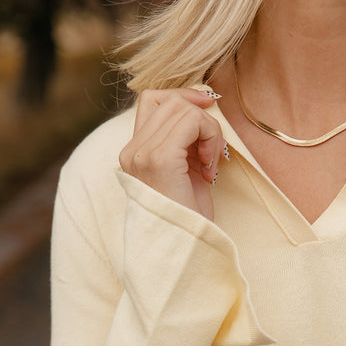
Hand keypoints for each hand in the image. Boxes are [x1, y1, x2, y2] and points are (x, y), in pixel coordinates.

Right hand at [119, 88, 227, 220]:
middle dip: (202, 119)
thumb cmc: (189, 217)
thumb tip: (203, 104)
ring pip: (183, 108)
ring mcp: (143, 153)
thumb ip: (186, 141)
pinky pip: (192, 121)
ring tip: (211, 163)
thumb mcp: (187, 171)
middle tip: (214, 154)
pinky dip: (210, 137)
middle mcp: (132, 150)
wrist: (184, 250)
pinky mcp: (160, 158)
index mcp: (134, 153)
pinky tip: (210, 167)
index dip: (183, 96)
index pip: (153, 100)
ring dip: (209, 131)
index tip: (209, 107)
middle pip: (169, 100)